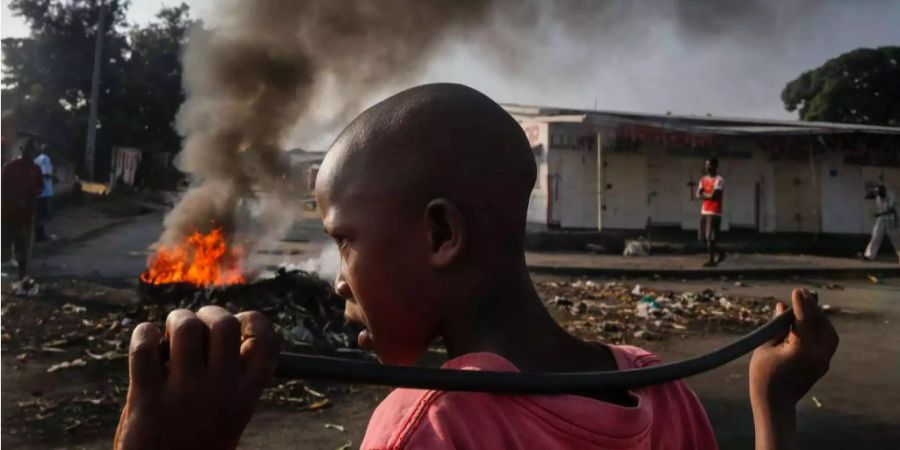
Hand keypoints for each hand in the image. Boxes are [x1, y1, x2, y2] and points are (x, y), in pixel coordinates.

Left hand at [114, 307, 278, 449]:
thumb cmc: (198, 444)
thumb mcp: (230, 414)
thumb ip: (231, 377)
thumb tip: (218, 325)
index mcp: (246, 395)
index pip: (267, 342)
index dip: (254, 322)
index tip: (238, 327)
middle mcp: (221, 390)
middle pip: (224, 324)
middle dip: (209, 314)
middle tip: (197, 327)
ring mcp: (185, 394)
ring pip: (185, 327)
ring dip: (176, 320)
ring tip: (169, 333)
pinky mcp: (147, 398)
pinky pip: (144, 347)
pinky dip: (144, 333)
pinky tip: (146, 340)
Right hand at [750, 289, 838, 406]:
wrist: (776, 403)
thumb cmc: (763, 375)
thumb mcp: (764, 347)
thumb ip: (776, 327)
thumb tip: (782, 307)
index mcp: (801, 350)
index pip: (804, 320)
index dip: (800, 304)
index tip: (797, 290)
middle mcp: (818, 354)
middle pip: (820, 324)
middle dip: (811, 307)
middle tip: (802, 293)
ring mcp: (823, 360)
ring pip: (828, 332)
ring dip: (819, 317)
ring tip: (807, 304)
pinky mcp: (824, 363)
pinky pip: (828, 340)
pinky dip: (822, 327)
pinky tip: (812, 320)